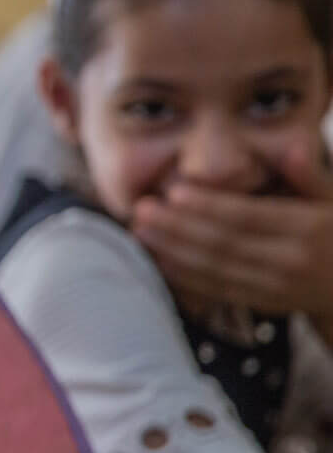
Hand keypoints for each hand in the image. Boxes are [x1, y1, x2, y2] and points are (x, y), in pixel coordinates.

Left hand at [131, 140, 332, 328]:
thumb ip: (312, 176)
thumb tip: (295, 149)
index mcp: (309, 228)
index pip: (248, 216)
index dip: (208, 206)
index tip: (174, 192)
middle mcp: (291, 261)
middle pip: (223, 243)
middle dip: (178, 227)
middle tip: (142, 210)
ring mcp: (277, 288)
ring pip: (215, 269)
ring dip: (172, 251)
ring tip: (140, 232)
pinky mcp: (264, 304)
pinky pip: (217, 290)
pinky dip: (185, 275)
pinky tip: (158, 259)